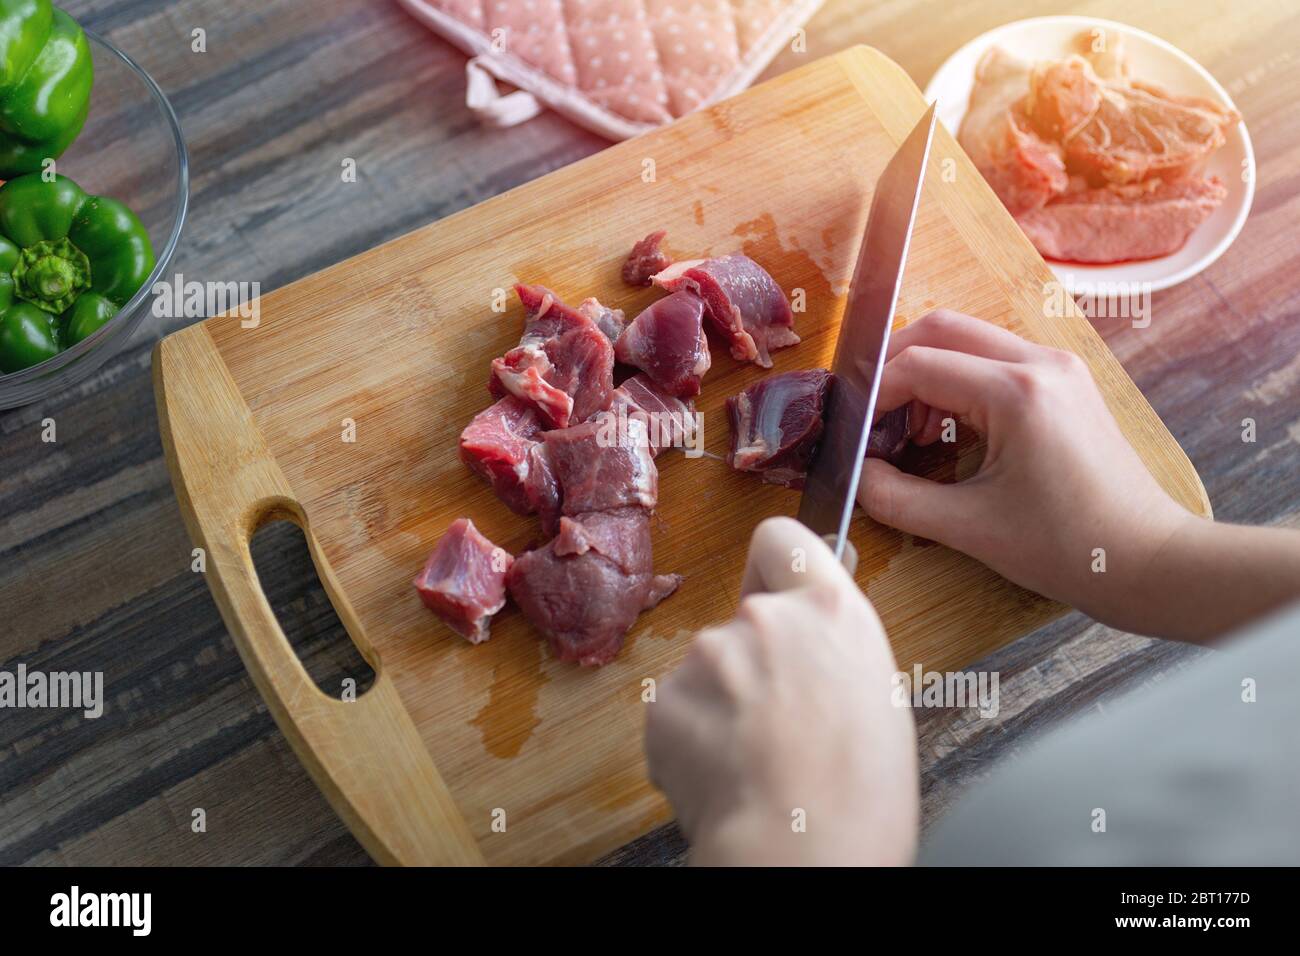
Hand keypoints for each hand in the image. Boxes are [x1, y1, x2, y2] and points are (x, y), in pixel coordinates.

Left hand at [644, 517, 917, 865]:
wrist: (804, 848)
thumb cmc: (859, 794)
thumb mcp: (876, 695)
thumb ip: (831, 648)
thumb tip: (809, 646)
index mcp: (829, 610)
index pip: (782, 539)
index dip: (773, 567)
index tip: (772, 592)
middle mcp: (762, 617)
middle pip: (741, 619)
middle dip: (748, 662)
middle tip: (776, 721)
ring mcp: (706, 657)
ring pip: (706, 672)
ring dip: (719, 705)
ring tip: (754, 761)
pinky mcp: (663, 700)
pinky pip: (675, 713)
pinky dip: (690, 742)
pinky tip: (723, 777)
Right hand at [858, 309, 1192, 634]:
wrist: (1145, 560)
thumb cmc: (1068, 548)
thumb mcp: (968, 528)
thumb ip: (896, 498)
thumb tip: (857, 475)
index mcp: (1018, 393)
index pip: (919, 365)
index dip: (874, 395)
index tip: (856, 433)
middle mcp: (1041, 363)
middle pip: (941, 329)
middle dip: (894, 367)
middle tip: (871, 416)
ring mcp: (1058, 368)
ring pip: (967, 339)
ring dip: (927, 374)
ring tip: (911, 432)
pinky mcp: (1064, 382)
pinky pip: (994, 359)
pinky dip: (957, 382)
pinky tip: (947, 429)